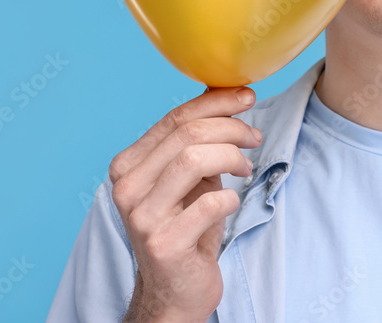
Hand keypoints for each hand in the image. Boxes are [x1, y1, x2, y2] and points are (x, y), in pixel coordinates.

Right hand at [109, 86, 261, 322]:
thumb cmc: (186, 228)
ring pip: (193, 160)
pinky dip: (230, 197)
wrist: (175, 290)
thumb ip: (197, 141)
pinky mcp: (165, 243)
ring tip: (246, 167)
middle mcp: (127, 188)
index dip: (214, 102)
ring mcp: (142, 217)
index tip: (247, 97)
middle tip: (254, 137)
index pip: (173, 119)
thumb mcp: (189, 178)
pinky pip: (210, 203)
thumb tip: (223, 91)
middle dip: (230, 128)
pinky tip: (232, 202)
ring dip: (231, 156)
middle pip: (186, 135)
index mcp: (128, 166)